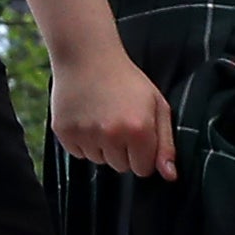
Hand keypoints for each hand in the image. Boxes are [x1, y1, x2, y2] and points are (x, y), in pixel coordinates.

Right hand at [50, 43, 175, 179]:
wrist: (87, 57)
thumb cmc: (127, 81)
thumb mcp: (157, 106)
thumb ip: (166, 144)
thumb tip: (170, 176)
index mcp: (139, 130)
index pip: (143, 169)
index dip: (142, 154)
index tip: (138, 135)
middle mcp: (111, 135)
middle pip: (120, 167)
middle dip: (122, 151)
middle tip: (118, 122)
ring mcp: (85, 134)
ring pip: (99, 161)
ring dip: (102, 146)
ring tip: (101, 117)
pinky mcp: (64, 132)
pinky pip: (78, 153)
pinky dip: (83, 141)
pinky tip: (86, 118)